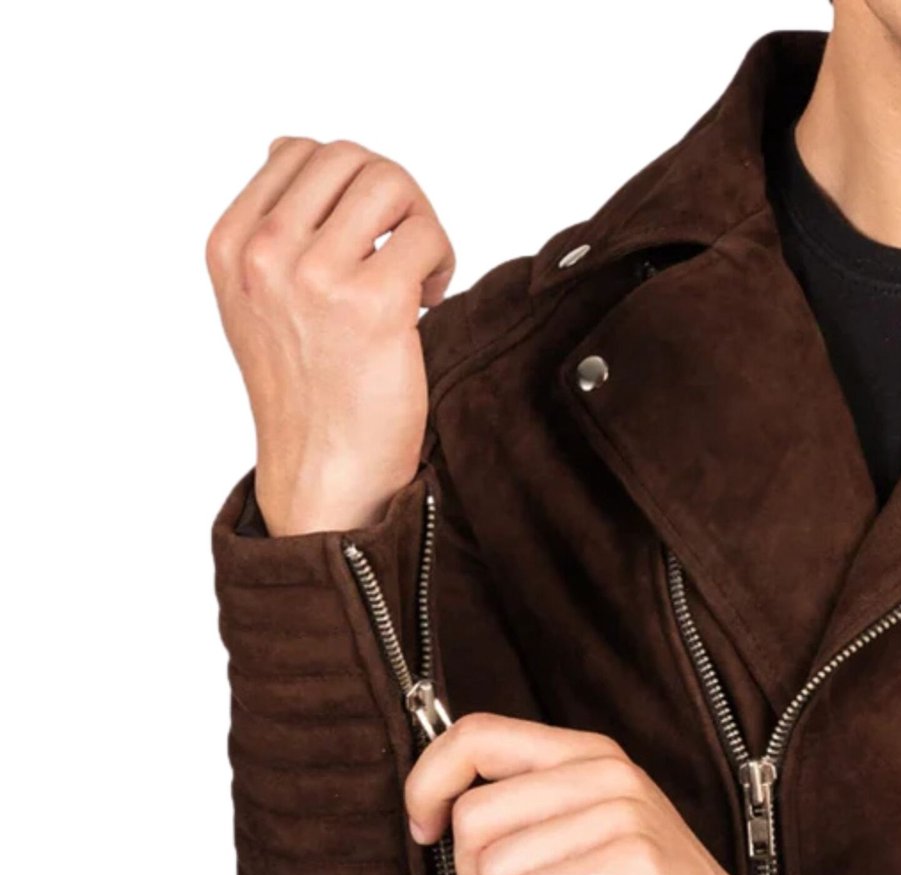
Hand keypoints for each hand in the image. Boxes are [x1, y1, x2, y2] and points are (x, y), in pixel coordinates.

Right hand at [204, 137, 455, 536]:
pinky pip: (426, 238)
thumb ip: (270, 224)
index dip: (351, 185)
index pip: (299, 152)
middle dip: (394, 196)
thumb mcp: (257, 299)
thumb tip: (289, 146)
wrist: (322, 471)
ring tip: (417, 274)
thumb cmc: (307, 391)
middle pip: (350, 157)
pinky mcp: (371, 303)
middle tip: (405, 251)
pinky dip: (440, 262)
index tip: (367, 237)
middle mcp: (263, 254)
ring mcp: (314, 276)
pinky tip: (425, 304)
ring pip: (390, 182)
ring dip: (420, 222)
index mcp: (230, 246)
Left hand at [405, 714, 783, 874]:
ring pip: (496, 868)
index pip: (474, 734)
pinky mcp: (632, 867)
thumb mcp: (576, 840)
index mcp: (590, 756)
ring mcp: (624, 816)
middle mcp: (608, 773)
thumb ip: (520, 811)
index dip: (427, 783)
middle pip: (472, 817)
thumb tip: (432, 808)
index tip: (425, 831)